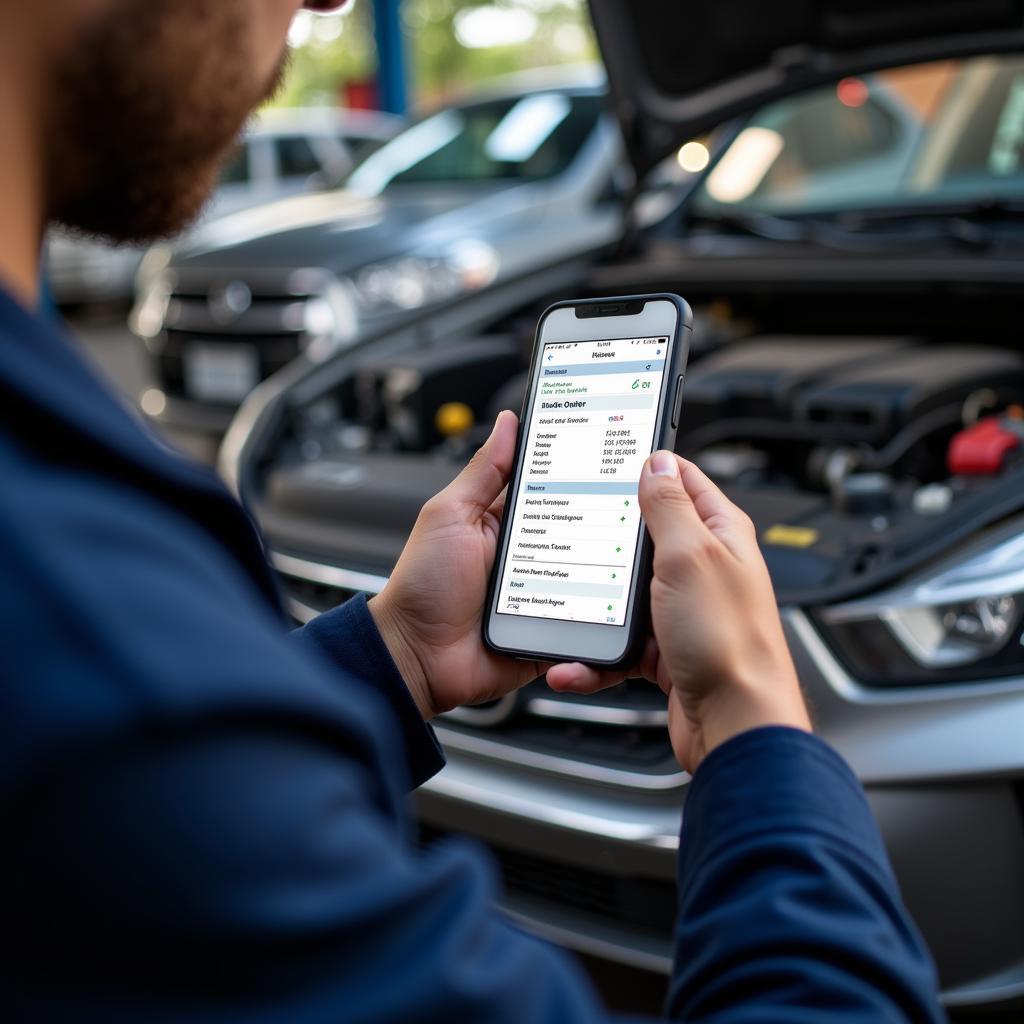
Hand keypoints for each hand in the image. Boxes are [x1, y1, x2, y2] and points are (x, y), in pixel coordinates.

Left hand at [369, 412, 647, 718]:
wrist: (415, 658)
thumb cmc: (422, 587)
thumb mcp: (450, 515)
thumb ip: (483, 471)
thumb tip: (508, 423)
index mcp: (507, 522)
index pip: (556, 489)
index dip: (583, 472)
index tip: (613, 452)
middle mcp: (532, 557)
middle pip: (585, 531)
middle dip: (609, 519)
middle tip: (633, 505)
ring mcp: (546, 595)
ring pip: (597, 576)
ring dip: (612, 569)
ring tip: (631, 554)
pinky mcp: (555, 632)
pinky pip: (591, 622)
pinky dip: (605, 615)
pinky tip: (619, 604)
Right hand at [549, 452, 809, 772]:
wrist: (735, 724)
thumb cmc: (730, 644)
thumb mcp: (690, 556)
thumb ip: (670, 507)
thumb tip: (657, 463)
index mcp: (720, 534)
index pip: (683, 481)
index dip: (649, 465)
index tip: (612, 457)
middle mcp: (705, 568)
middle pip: (646, 535)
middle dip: (608, 537)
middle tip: (574, 530)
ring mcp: (684, 609)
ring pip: (626, 592)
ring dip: (595, 603)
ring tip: (568, 606)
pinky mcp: (667, 648)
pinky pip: (622, 643)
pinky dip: (597, 655)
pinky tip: (577, 662)